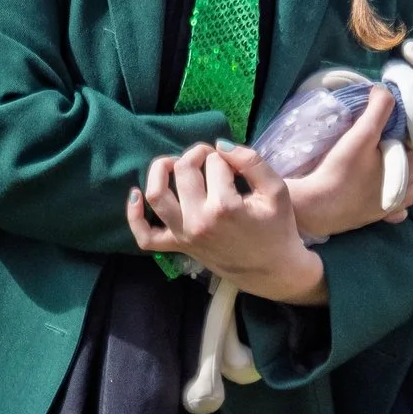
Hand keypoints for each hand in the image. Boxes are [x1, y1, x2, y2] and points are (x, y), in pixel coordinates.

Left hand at [127, 141, 324, 303]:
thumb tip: (220, 144)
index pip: (215, 162)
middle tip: (211, 158)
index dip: (227, 158)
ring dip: (161, 170)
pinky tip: (135, 195)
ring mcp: (184, 235)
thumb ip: (252, 161)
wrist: (273, 269)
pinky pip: (146, 236)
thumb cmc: (277, 228)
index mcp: (225, 206)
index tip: (238, 168)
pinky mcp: (178, 247)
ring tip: (175, 164)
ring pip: (156, 195)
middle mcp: (198, 220)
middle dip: (197, 154)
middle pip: (184, 170)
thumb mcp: (277, 190)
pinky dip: (135, 216)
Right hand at [285, 87, 412, 236]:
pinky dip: (392, 202)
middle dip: (408, 158)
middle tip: (385, 147)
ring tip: (382, 167)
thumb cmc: (341, 170)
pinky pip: (394, 211)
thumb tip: (384, 90)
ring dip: (402, 179)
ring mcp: (391, 208)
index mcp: (408, 171)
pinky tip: (379, 193)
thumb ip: (377, 109)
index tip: (394, 133)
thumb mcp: (361, 134)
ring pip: (409, 192)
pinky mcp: (375, 219)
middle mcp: (405, 192)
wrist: (316, 206)